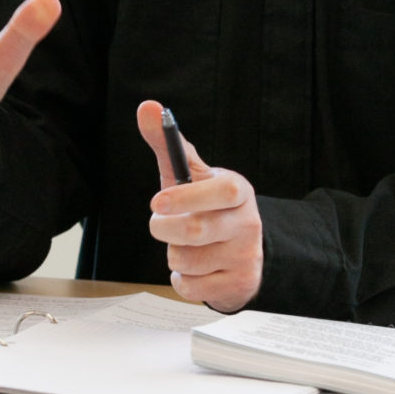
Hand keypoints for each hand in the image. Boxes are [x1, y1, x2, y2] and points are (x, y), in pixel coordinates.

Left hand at [138, 100, 262, 312]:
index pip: (223, 191)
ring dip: (174, 255)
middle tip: (159, 224)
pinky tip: (194, 268)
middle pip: (194, 231)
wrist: (241, 251)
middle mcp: (248, 223)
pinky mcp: (239, 284)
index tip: (157, 202)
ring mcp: (246, 256)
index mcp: (238, 191)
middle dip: (164, 230)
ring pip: (188, 260)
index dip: (188, 197)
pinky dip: (182, 278)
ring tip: (186, 246)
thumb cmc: (207, 205)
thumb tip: (147, 107)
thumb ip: (168, 143)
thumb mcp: (190, 174)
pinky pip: (190, 286)